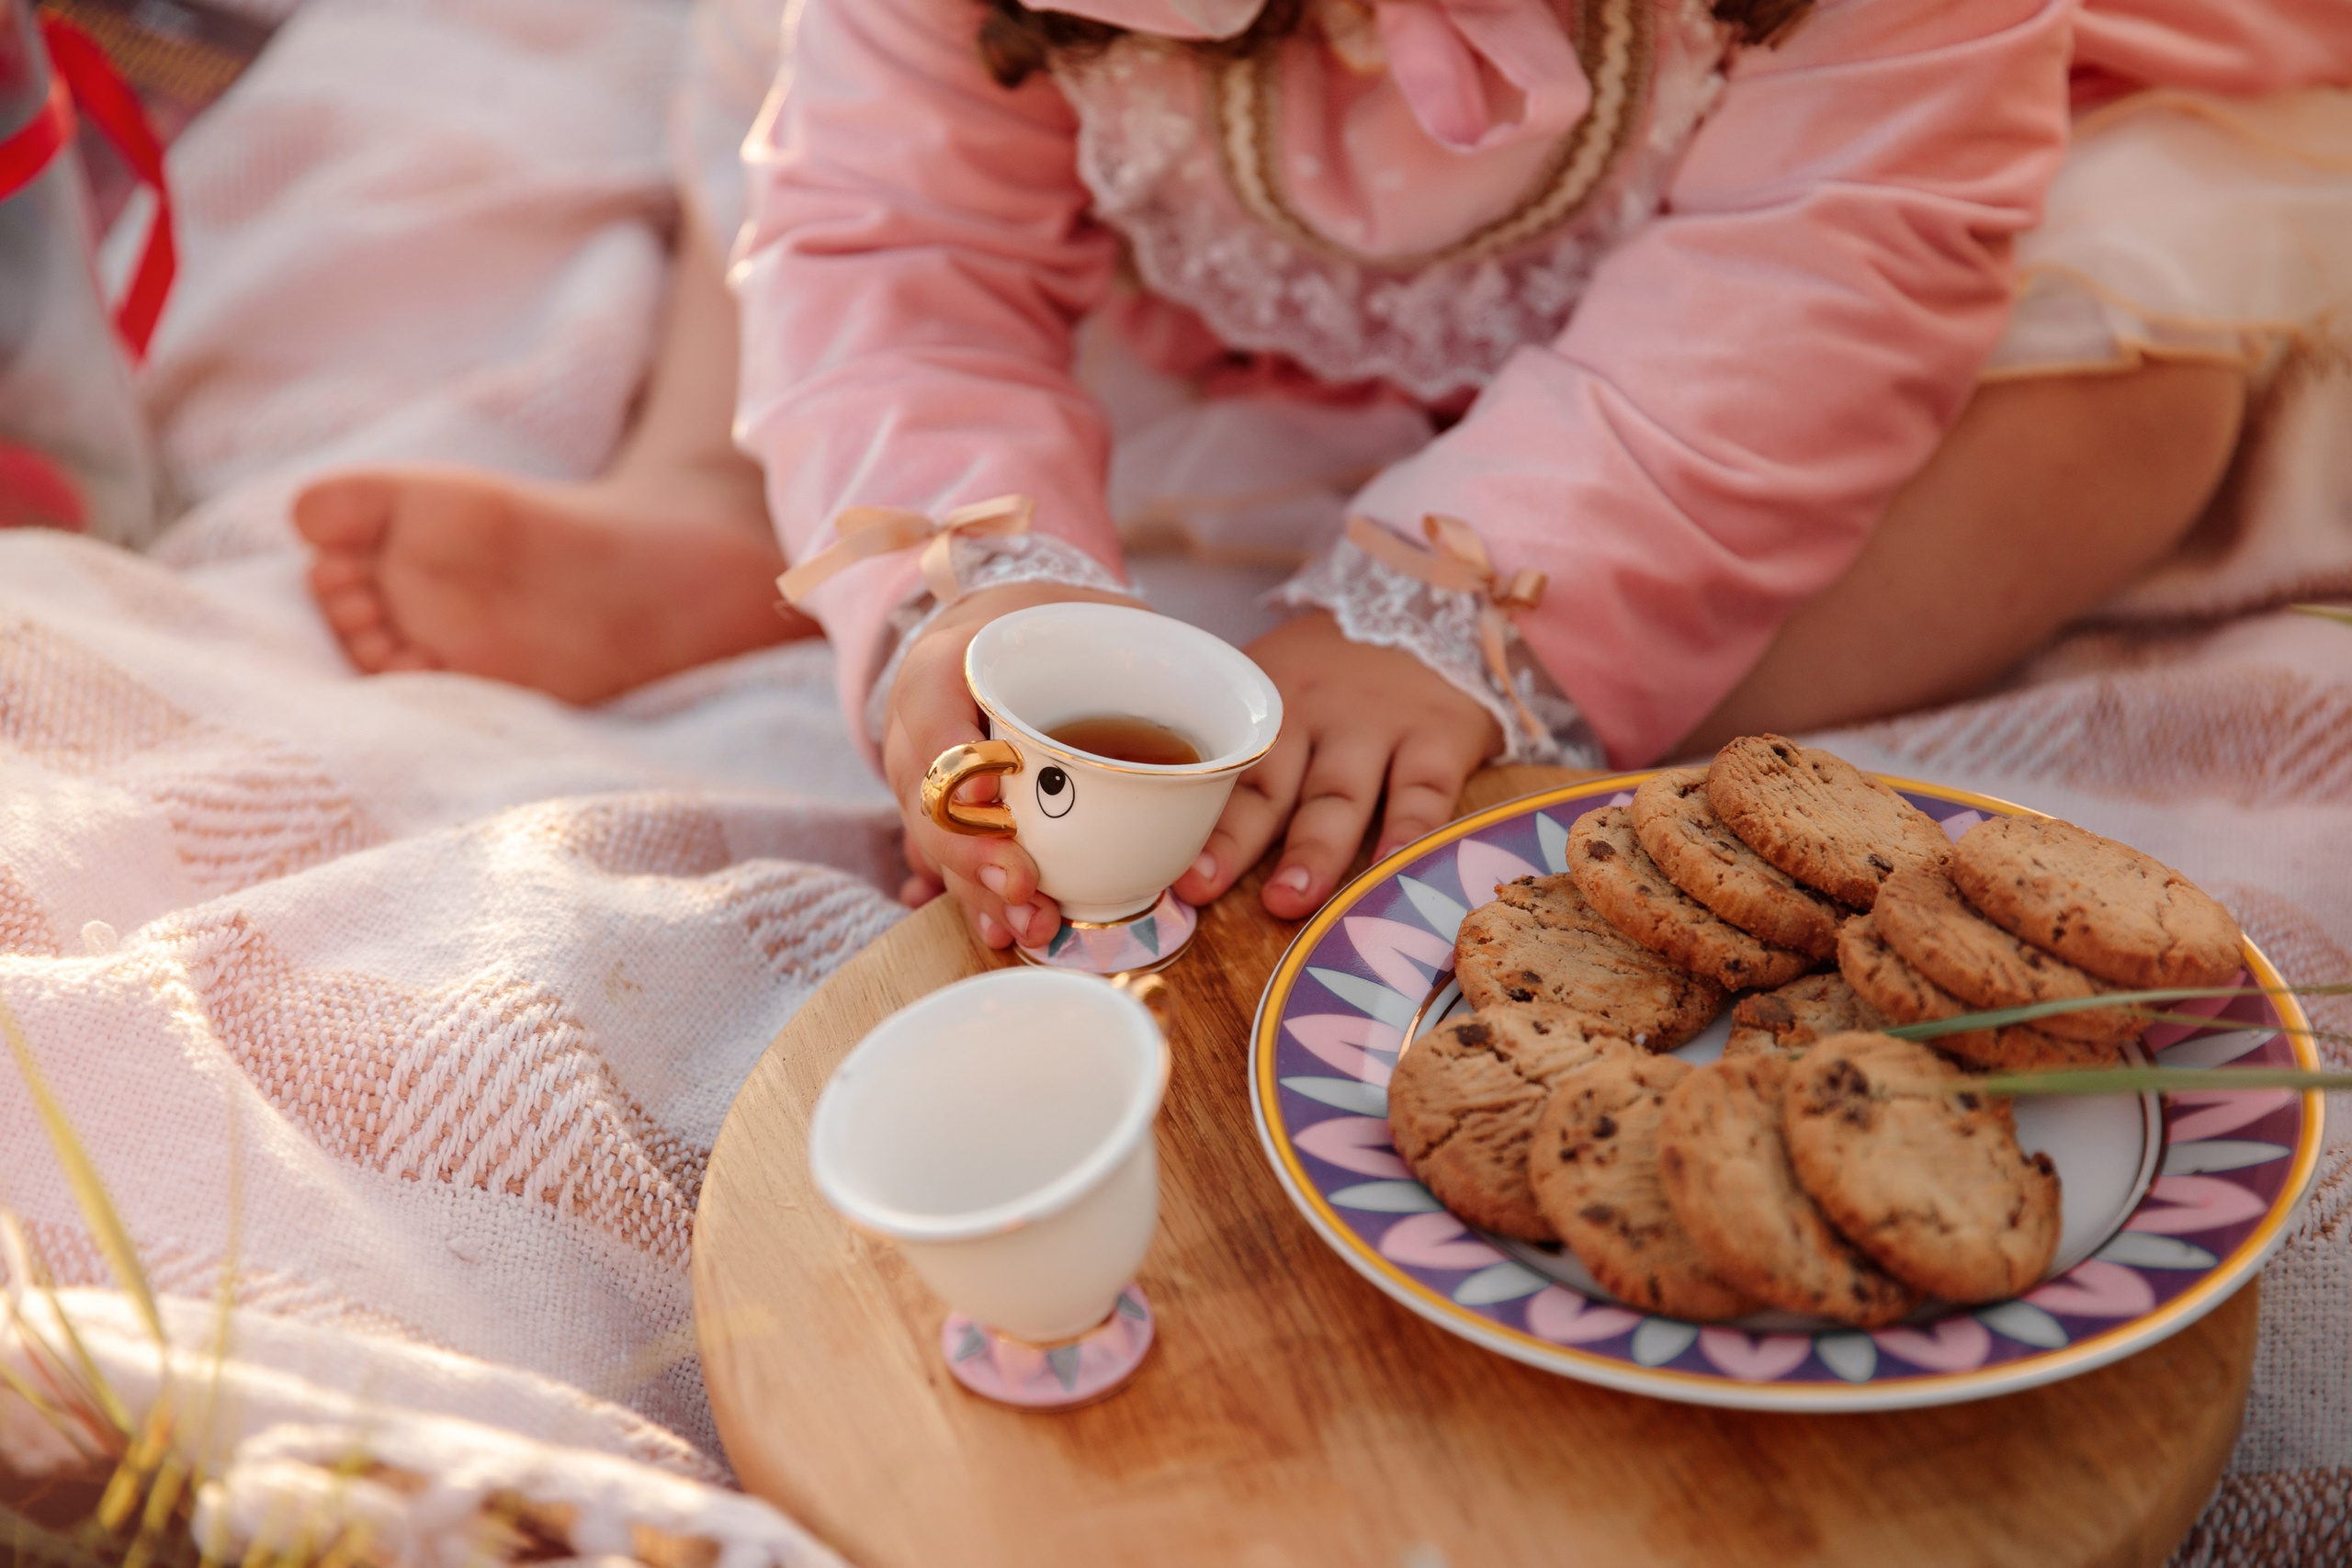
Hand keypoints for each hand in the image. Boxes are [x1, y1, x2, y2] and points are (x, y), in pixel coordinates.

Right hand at [883, 581, 1139, 948]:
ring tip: (1031, 926)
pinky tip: (1004, 929)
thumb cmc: (1063, 623)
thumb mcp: (1104, 617)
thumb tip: (1228, 712)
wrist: (1012, 629)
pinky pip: (946, 860)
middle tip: (1025, 887)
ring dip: (979, 889)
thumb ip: (1148, 653)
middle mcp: (920, 721)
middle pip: (925, 796)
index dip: (959, 768)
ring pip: (933, 839)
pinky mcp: (939, 810)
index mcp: (948, 661)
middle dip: (973, 851)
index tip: (1000, 804)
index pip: (933, 716)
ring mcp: (921, 771)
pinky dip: (977, 897)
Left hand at [1174, 610, 1503, 919]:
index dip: (1199, 828)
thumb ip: (1238, 742)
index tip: (1176, 875)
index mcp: (1265, 709)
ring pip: (1338, 795)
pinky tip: (1390, 870)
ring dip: (1312, 850)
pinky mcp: (1438, 734)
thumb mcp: (1276, 682)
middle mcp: (1313, 715)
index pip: (1223, 775)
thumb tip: (1174, 822)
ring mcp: (1377, 726)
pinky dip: (1408, 831)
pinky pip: (1422, 790)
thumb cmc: (1334, 670)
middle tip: (1205, 886)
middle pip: (1268, 788)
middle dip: (1234, 841)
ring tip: (1290, 899)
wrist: (1429, 605)